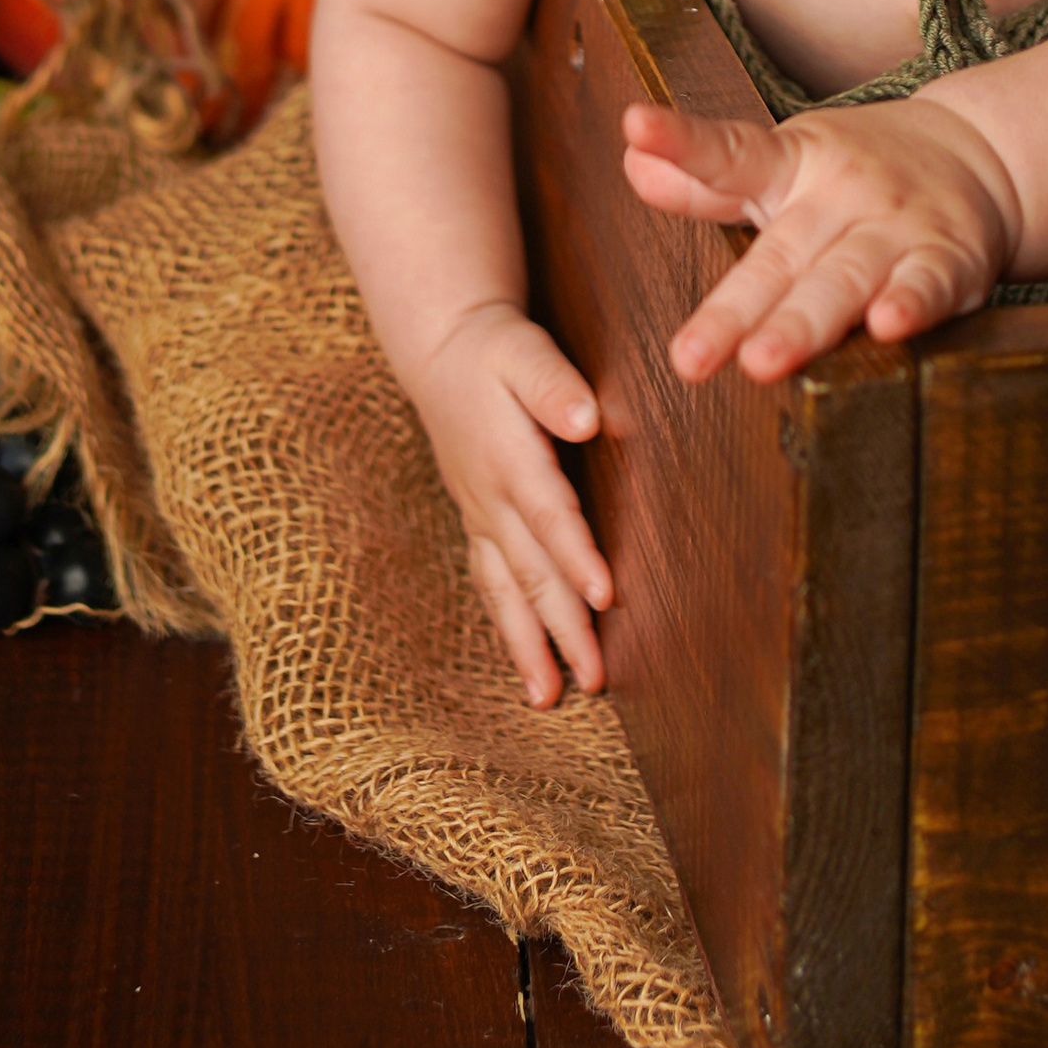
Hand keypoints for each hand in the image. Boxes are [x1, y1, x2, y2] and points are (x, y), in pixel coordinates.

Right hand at [405, 302, 612, 707]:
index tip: (605, 596)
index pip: (549, 514)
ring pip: (505, 589)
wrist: (442, 350)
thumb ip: (554, 383)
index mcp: (509, 457)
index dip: (576, 556)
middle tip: (594, 679)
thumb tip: (588, 418)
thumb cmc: (493, 349)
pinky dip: (506, 625)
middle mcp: (490, 497)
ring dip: (527, 643)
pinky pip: (490, 583)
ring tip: (548, 697)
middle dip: (562, 627)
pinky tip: (525, 664)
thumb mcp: (522, 349)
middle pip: (531, 570)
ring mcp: (479, 515)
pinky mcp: (476, 522)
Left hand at [620, 95, 1018, 384]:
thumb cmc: (859, 175)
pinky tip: (888, 325)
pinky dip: (913, 304)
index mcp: (793, 165)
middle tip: (691, 357)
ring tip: (764, 361)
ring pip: (846, 277)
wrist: (979, 153)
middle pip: (782, 255)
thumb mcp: (783, 167)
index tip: (636, 127)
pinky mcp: (951, 258)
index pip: (731, 154)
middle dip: (737, 309)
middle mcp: (841, 193)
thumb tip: (631, 168)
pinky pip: (930, 283)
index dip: (683, 143)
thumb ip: (708, 182)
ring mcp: (897, 225)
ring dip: (806, 321)